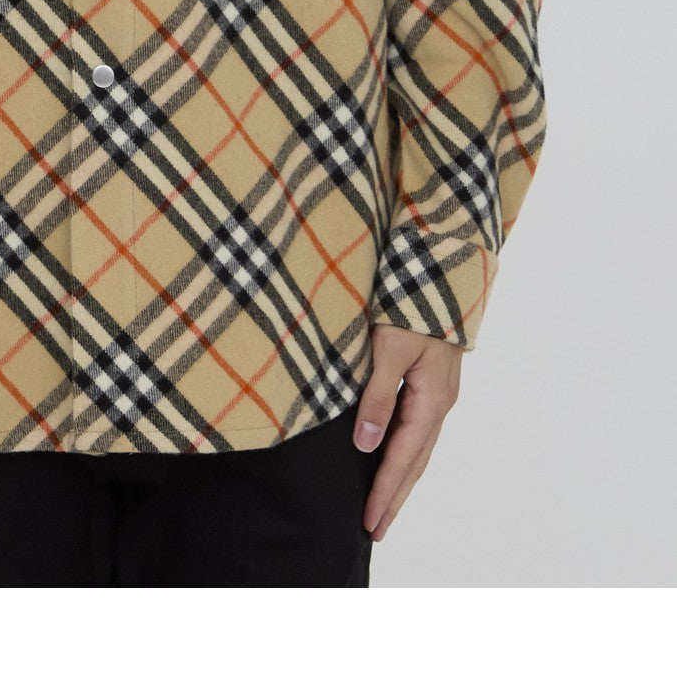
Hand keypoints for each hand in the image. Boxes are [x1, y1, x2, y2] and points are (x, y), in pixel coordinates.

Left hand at [352, 323, 462, 541]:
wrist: (439, 276)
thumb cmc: (411, 307)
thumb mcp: (389, 350)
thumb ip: (377, 398)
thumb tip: (367, 446)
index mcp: (431, 400)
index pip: (403, 458)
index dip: (385, 492)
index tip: (369, 521)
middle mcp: (439, 404)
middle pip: (415, 462)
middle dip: (395, 498)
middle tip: (376, 531)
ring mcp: (439, 395)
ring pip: (419, 449)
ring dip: (401, 480)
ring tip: (384, 507)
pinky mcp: (434, 385)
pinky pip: (419, 431)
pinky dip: (406, 455)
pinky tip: (394, 461)